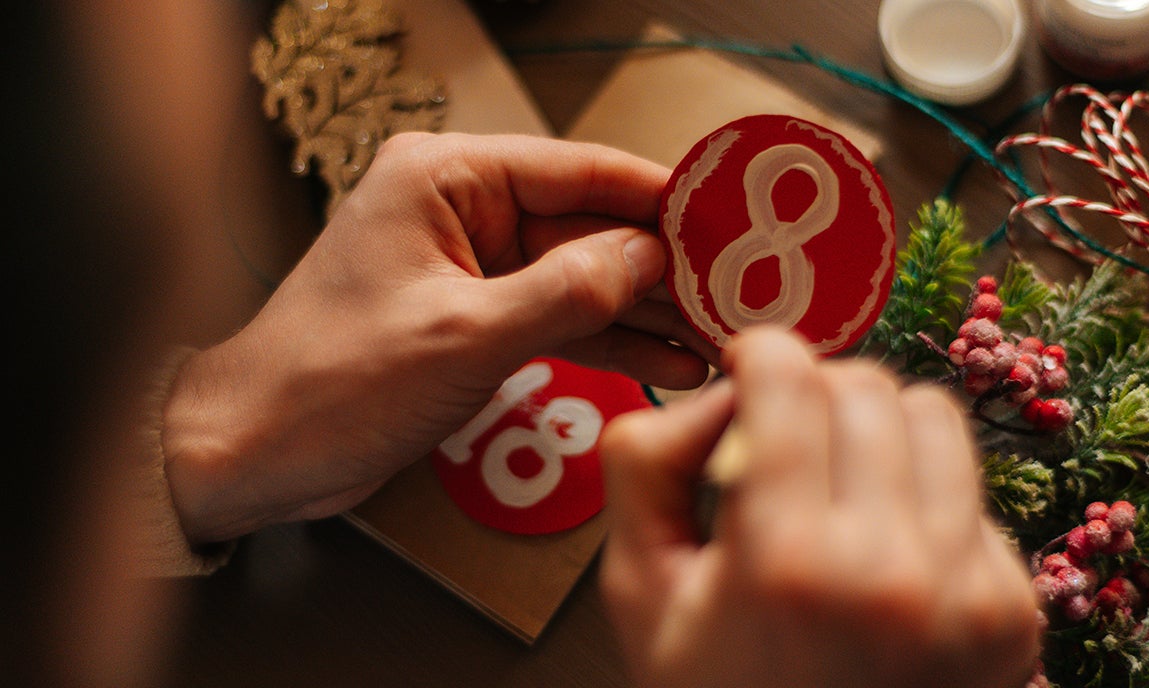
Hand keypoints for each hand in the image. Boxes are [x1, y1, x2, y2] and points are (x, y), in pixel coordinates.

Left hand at [161, 132, 714, 541]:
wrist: (258, 452)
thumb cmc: (333, 381)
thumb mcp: (466, 335)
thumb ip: (569, 291)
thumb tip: (651, 258)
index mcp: (444, 178)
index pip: (577, 169)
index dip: (657, 194)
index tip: (728, 213)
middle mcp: (461, 209)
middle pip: (588, 224)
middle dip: (662, 264)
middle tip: (739, 288)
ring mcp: (470, 264)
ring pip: (581, 276)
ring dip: (646, 310)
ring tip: (717, 334)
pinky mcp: (474, 316)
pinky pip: (558, 317)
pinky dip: (609, 340)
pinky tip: (668, 361)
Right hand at [599, 327, 1038, 687]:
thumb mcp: (641, 593)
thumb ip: (647, 465)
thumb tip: (722, 390)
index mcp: (785, 562)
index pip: (789, 375)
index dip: (756, 356)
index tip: (746, 375)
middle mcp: (892, 569)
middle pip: (864, 384)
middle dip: (815, 396)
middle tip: (786, 444)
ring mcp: (969, 590)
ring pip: (934, 416)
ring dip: (879, 431)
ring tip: (843, 488)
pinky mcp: (1015, 611)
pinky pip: (971, 491)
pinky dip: (923, 500)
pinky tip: (886, 557)